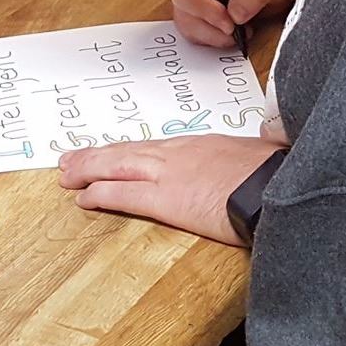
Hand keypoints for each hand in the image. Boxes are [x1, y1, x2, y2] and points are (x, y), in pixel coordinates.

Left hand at [60, 134, 283, 245]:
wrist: (279, 185)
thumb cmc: (277, 173)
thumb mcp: (262, 156)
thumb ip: (249, 157)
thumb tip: (260, 154)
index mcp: (200, 145)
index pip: (154, 148)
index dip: (127, 150)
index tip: (110, 152)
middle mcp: (178, 153)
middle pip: (127, 152)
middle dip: (96, 156)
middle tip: (70, 160)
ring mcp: (169, 174)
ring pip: (116, 167)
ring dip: (88, 170)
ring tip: (66, 175)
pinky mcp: (166, 199)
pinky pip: (124, 195)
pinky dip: (100, 194)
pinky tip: (83, 198)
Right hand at [171, 0, 307, 48]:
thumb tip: (235, 14)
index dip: (204, 10)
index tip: (229, 21)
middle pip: (184, 11)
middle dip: (210, 26)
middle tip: (236, 30)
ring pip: (188, 25)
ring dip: (214, 35)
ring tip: (241, 29)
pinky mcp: (203, 11)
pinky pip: (198, 32)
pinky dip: (215, 38)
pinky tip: (236, 30)